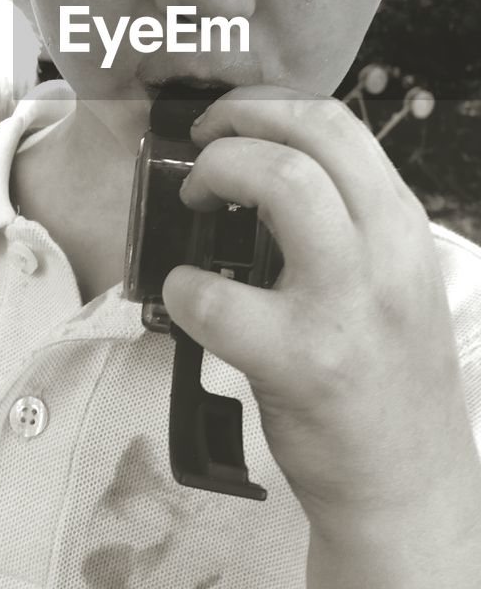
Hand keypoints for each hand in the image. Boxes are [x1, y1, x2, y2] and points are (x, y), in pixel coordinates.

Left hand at [161, 86, 478, 526]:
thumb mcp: (390, 277)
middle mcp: (384, 252)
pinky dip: (181, 287)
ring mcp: (347, 303)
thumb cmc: (384, 375)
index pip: (337, 122)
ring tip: (196, 203)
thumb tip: (254, 165)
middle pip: (309, 134)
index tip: (228, 119)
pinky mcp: (302, 361)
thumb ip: (343, 221)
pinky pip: (216, 297)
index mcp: (400, 224)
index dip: (266, 103)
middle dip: (234, 124)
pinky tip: (184, 297)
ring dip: (217, 173)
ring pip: (281, 182)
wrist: (407, 485)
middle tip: (202, 154)